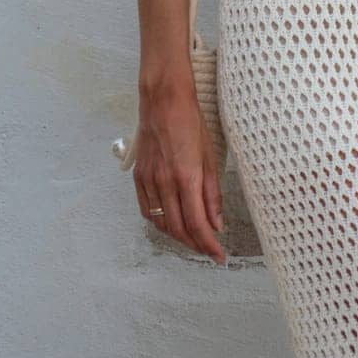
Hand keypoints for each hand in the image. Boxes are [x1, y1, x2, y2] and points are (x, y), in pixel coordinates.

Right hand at [132, 85, 225, 264]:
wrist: (164, 101)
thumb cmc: (191, 123)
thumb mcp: (210, 156)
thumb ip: (212, 193)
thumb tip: (217, 223)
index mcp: (186, 176)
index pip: (197, 223)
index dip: (209, 245)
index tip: (219, 256)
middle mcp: (164, 183)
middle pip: (178, 228)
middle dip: (196, 244)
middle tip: (210, 250)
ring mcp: (148, 181)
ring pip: (161, 223)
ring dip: (179, 236)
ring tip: (194, 239)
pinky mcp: (138, 177)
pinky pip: (148, 211)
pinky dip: (160, 223)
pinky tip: (172, 223)